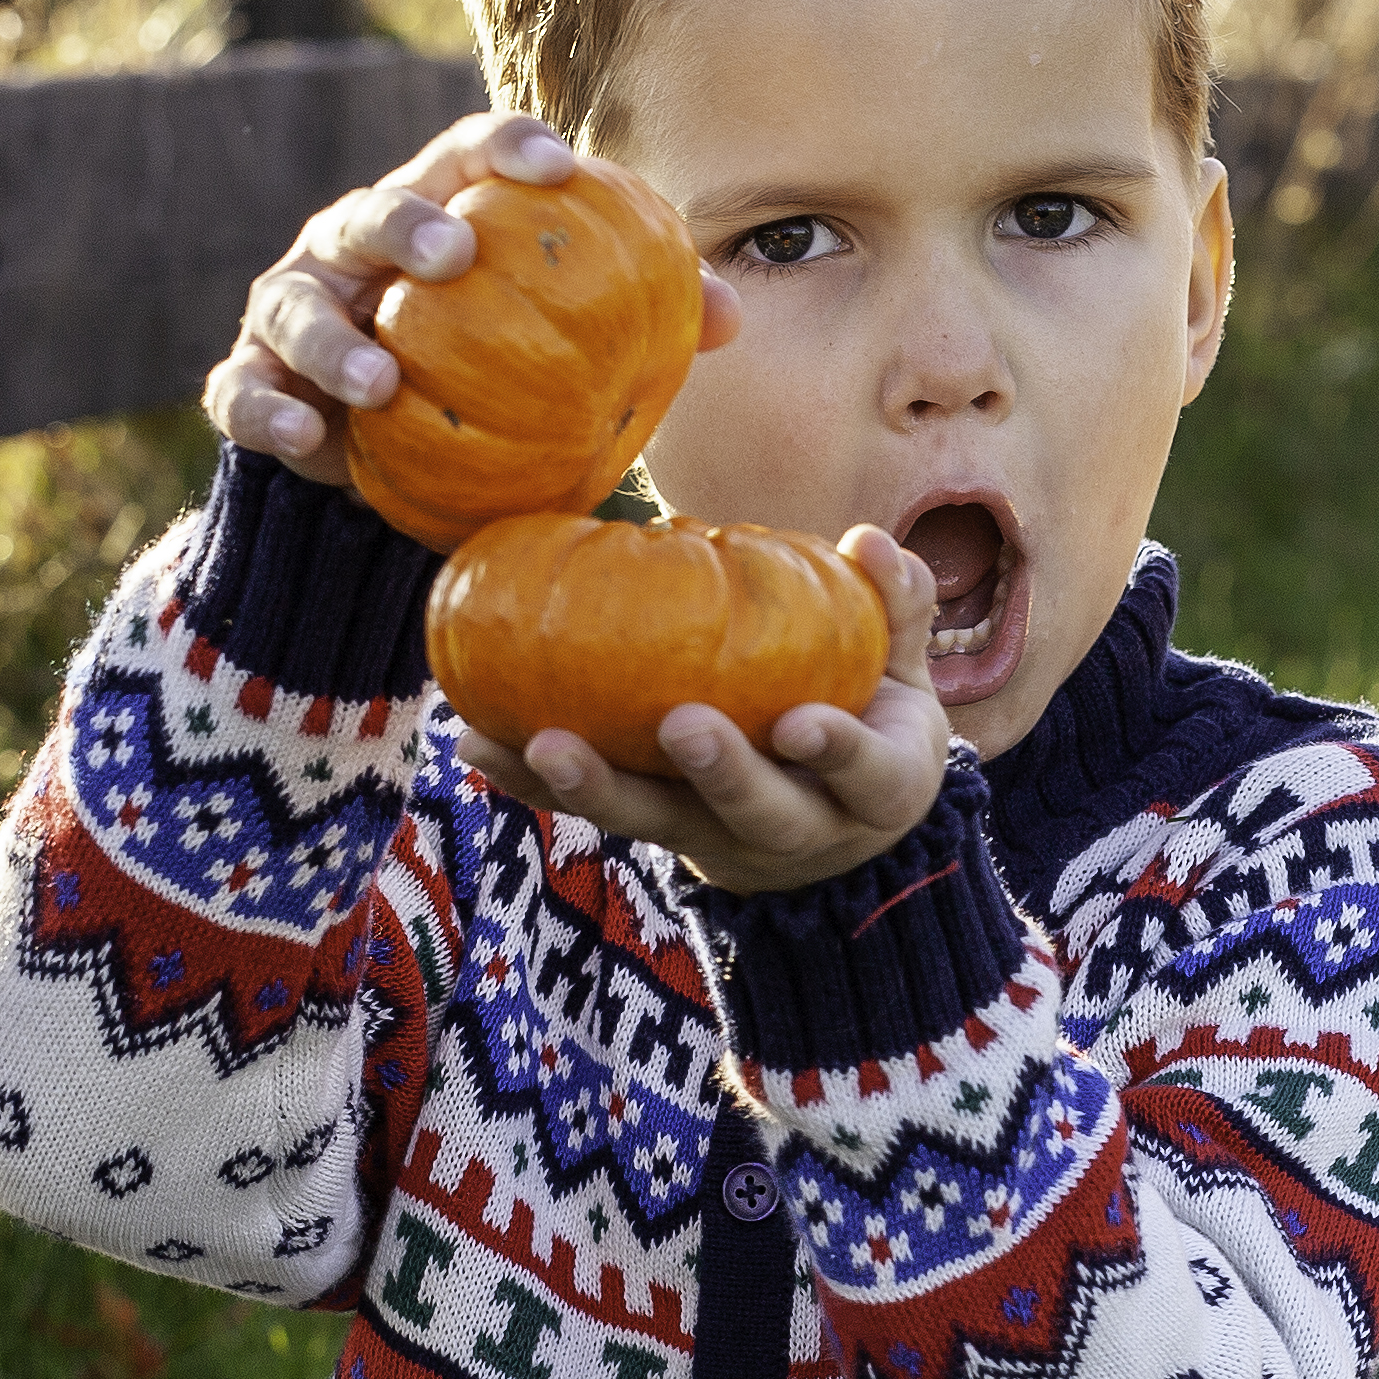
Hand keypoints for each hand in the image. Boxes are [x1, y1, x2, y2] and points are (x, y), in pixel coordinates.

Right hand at [199, 110, 741, 480]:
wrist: (383, 456)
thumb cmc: (493, 371)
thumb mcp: (567, 349)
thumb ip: (644, 321)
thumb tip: (732, 314)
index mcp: (435, 214)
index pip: (467, 158)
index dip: (505, 147)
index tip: (556, 162)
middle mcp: (356, 247)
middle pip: (374, 212)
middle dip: (407, 224)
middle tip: (453, 253)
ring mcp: (297, 309)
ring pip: (296, 304)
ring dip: (334, 339)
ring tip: (381, 379)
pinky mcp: (253, 380)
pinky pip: (244, 390)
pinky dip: (263, 409)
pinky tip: (296, 433)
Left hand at [509, 530, 957, 897]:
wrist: (833, 834)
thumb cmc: (870, 727)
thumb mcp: (902, 678)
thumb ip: (898, 610)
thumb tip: (871, 542)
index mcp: (873, 790)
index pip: (864, 777)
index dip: (837, 754)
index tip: (803, 724)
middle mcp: (794, 828)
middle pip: (756, 814)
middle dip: (720, 774)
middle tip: (681, 724)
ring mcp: (714, 836)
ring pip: (654, 821)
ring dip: (595, 786)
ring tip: (538, 740)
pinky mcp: (653, 827)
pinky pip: (590, 807)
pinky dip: (531, 780)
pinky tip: (475, 738)